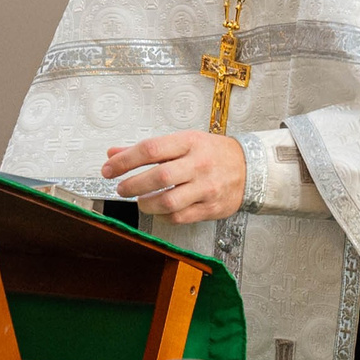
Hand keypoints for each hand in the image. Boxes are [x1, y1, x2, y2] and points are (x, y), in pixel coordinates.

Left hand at [102, 132, 245, 224]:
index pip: (151, 149)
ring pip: (169, 201)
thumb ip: (147, 150)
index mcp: (189, 143)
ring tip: (140, 201)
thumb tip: (113, 154)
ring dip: (147, 204)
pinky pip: (181, 217)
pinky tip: (160, 210)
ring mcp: (207, 187)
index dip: (125, 160)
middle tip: (121, 188)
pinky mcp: (212, 207)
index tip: (108, 169)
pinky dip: (164, 216)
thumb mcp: (182, 142)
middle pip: (159, 176)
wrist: (250, 168)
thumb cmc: (212, 153)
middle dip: (133, 185)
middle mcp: (199, 164)